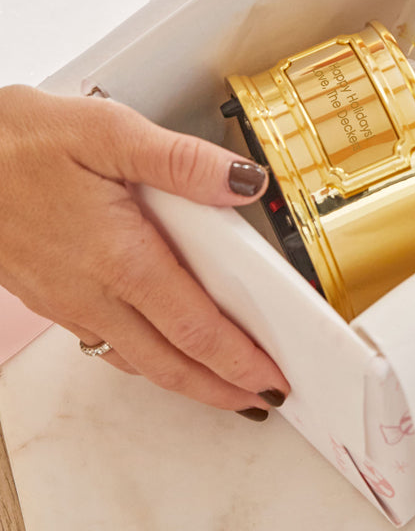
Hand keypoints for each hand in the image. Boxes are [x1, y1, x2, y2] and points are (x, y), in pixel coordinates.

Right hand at [0, 87, 288, 418]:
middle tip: (264, 399)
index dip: (239, 361)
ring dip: (185, 379)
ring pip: (136, 359)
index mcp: (120, 258)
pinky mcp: (49, 296)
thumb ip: (182, 161)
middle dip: (221, 389)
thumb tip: (243, 184)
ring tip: (224, 383)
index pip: (195, 328)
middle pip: (169, 363)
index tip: (273, 379)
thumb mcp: (108, 131)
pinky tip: (161, 349)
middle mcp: (92, 292)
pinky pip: (106, 343)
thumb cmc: (15, 142)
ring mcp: (66, 301)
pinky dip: (146, 358)